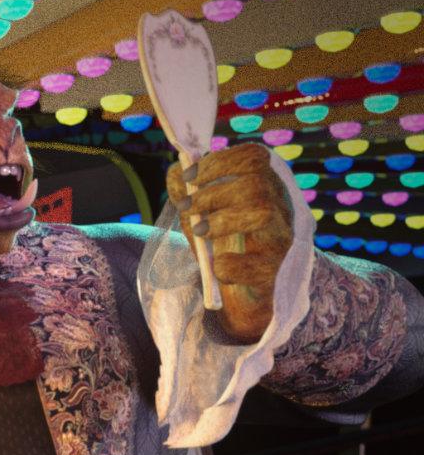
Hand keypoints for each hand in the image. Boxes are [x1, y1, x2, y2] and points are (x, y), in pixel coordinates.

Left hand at [167, 143, 293, 342]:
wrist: (240, 297)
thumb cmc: (223, 247)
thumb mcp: (201, 217)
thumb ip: (188, 194)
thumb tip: (175, 172)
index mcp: (264, 187)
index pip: (255, 157)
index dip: (221, 160)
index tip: (190, 175)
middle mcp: (279, 208)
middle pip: (257, 184)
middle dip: (213, 193)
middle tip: (187, 207)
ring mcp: (280, 239)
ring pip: (263, 213)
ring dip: (222, 220)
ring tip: (199, 232)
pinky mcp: (274, 271)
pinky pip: (257, 263)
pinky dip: (231, 264)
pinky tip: (217, 267)